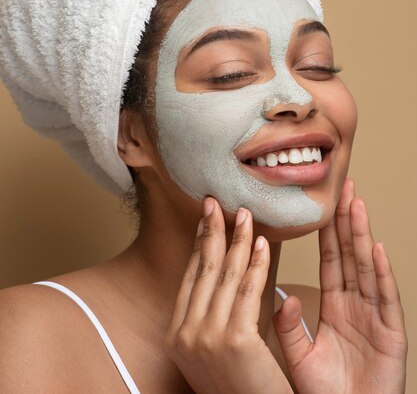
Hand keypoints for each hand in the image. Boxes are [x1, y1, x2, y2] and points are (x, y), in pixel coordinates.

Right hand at [165, 197, 292, 393]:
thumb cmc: (240, 387)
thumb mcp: (213, 350)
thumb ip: (210, 314)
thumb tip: (219, 272)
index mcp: (176, 335)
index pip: (191, 277)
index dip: (200, 244)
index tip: (207, 219)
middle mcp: (185, 334)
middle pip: (203, 269)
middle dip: (213, 231)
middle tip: (218, 203)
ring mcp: (207, 337)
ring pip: (226, 275)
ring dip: (237, 240)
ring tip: (246, 216)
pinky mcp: (235, 340)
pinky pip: (249, 290)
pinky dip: (256, 264)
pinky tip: (262, 244)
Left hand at [274, 178, 407, 393]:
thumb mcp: (300, 356)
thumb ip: (288, 326)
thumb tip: (280, 293)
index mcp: (335, 306)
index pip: (330, 260)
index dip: (328, 231)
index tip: (326, 203)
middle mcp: (357, 305)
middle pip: (350, 255)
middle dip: (347, 221)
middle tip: (344, 187)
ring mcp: (375, 317)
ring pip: (367, 268)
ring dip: (362, 236)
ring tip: (357, 205)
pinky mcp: (391, 334)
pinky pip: (385, 299)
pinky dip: (382, 273)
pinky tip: (377, 249)